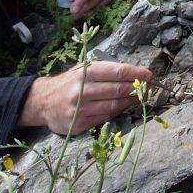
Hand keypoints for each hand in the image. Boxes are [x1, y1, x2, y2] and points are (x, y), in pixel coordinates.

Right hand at [17, 62, 151, 133]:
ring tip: (140, 97)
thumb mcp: (83, 69)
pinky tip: (124, 106)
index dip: (136, 73)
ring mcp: (81, 109)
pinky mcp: (80, 124)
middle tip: (149, 87)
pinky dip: (118, 111)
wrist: (42, 101)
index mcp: (85, 72)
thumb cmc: (69, 82)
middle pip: (118, 90)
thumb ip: (105, 70)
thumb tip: (134, 73)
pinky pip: (105, 117)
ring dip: (131, 101)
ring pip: (114, 105)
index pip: (118, 72)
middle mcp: (83, 90)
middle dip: (137, 88)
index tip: (149, 74)